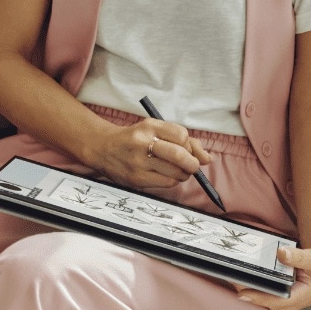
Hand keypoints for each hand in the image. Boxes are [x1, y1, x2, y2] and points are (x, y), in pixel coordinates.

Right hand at [91, 119, 212, 193]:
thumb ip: (184, 140)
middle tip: (192, 166)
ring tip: (178, 170)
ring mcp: (139, 163)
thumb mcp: (155, 130)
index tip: (186, 148)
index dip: (189, 145)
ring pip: (176, 173)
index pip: (182, 135)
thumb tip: (207, 158)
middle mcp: (143, 143)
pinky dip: (172, 180)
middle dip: (193, 164)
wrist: (103, 148)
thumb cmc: (134, 138)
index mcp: (149, 127)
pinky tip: (166, 175)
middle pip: (180, 156)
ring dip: (183, 174)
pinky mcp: (137, 179)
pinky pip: (166, 183)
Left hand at [231, 245, 310, 309]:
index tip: (242, 293)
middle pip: (268, 303)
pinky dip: (260, 292)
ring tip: (237, 282)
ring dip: (254, 295)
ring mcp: (291, 301)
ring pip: (268, 302)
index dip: (259, 298)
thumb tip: (282, 253)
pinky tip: (250, 283)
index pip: (277, 301)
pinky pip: (271, 297)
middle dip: (251, 296)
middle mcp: (295, 302)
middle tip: (233, 283)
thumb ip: (298, 257)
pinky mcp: (287, 296)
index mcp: (303, 295)